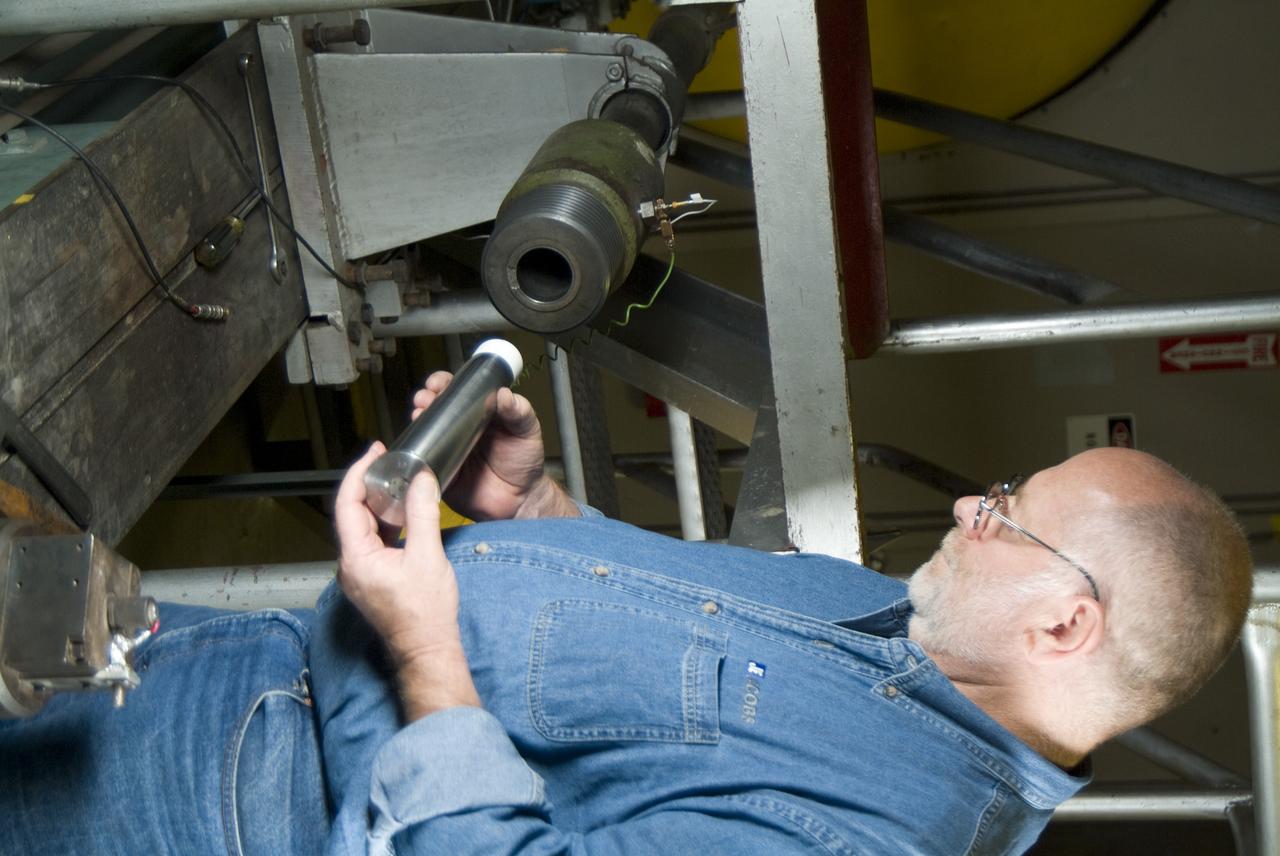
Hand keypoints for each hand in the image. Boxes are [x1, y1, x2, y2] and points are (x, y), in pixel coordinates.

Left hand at [335, 443, 480, 718]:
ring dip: (376, 503)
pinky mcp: (370, 579)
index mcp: (356, 558)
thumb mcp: (428, 556)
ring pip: (360, 528)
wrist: (427, 650)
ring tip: (396, 481)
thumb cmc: (426, 611)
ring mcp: (358, 574)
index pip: (347, 504)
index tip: (375, 452)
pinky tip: (400, 514)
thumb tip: (422, 478)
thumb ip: (422, 513)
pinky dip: (382, 523)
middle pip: (350, 514)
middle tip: (387, 461)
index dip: (358, 473)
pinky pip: (370, 542)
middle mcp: (350, 565)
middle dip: (367, 484)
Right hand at [413, 371, 577, 520]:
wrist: (520, 500)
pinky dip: (417, 450)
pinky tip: (417, 444)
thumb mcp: (527, 431)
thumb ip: (519, 412)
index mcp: (479, 413)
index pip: (457, 391)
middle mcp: (459, 428)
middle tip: (425, 398)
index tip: (439, 383)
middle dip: (426, 398)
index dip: (445, 384)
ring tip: (420, 414)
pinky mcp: (441, 471)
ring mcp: (448, 449)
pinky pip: (424, 459)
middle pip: (436, 407)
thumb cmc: (524, 461)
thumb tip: (503, 393)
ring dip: (418, 419)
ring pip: (426, 430)